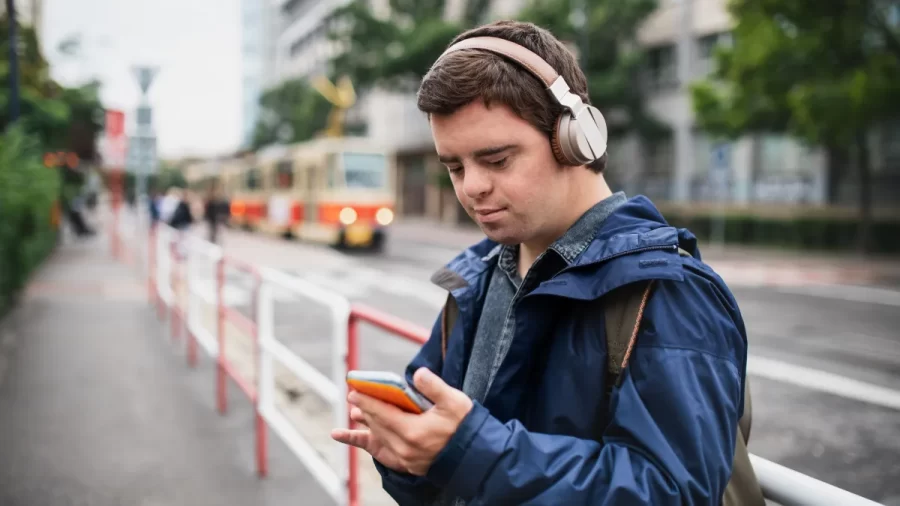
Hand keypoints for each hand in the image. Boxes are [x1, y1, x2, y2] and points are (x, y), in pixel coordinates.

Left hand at [331, 367, 473, 475]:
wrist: (476, 457)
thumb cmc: (466, 427)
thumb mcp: (455, 402)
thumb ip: (434, 386)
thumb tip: (417, 374)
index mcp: (413, 431)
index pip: (382, 412)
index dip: (367, 399)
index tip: (354, 389)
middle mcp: (404, 448)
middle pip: (378, 424)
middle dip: (366, 408)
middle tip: (355, 395)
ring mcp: (404, 458)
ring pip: (379, 437)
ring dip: (367, 424)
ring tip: (356, 413)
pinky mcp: (407, 465)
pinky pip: (380, 452)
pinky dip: (364, 442)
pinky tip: (347, 437)